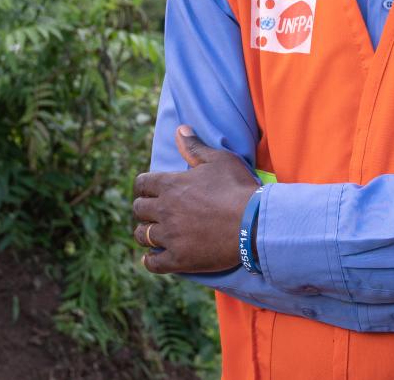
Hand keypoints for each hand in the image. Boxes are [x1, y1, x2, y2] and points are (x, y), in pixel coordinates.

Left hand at [132, 125, 258, 273]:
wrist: (254, 223)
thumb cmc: (238, 187)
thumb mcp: (219, 160)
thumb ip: (195, 147)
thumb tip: (180, 130)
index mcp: (171, 185)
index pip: (142, 183)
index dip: (144, 186)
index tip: (150, 190)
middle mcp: (165, 210)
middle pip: (139, 209)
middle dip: (144, 208)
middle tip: (154, 211)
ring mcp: (170, 236)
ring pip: (142, 235)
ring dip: (145, 233)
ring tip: (153, 233)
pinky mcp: (178, 259)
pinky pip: (153, 263)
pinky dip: (150, 260)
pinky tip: (152, 257)